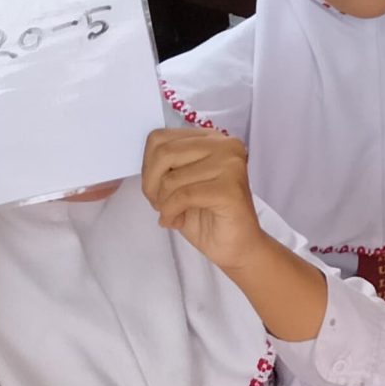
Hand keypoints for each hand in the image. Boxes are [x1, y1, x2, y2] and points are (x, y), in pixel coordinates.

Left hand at [142, 127, 275, 273]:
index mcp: (212, 138)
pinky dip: (171, 213)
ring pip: (172, 178)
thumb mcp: (180, 182)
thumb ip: (168, 164)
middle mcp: (225, 145)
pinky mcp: (231, 188)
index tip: (155, 189)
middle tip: (159, 204)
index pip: (160, 138)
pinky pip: (184, 196)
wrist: (236, 247)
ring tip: (173, 215)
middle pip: (164, 153)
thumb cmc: (207, 216)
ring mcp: (231, 165)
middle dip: (151, 184)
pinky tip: (176, 222)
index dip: (148, 167)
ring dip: (163, 203)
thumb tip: (148, 160)